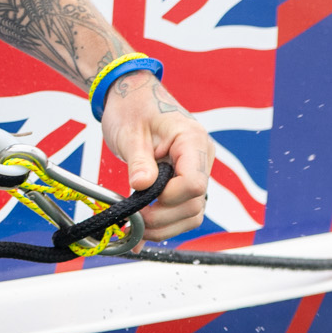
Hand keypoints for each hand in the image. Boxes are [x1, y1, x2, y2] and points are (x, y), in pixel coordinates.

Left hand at [100, 76, 213, 239]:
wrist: (133, 98)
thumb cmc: (133, 108)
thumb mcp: (130, 132)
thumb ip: (138, 160)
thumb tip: (142, 186)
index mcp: (193, 141)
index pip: (194, 182)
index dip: (169, 198)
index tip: (143, 197)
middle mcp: (201, 159)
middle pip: (194, 204)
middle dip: (163, 218)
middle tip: (131, 222)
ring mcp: (195, 172)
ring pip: (192, 213)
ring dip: (165, 227)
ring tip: (134, 229)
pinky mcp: (183, 183)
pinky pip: (181, 211)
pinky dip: (163, 225)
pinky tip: (139, 234)